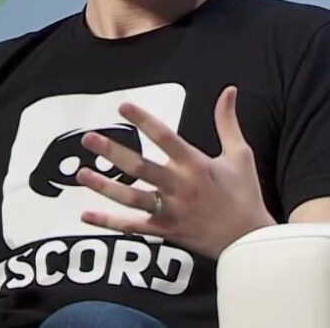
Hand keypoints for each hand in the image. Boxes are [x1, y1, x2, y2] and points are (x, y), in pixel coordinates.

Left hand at [75, 86, 275, 258]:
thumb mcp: (240, 154)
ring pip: (131, 197)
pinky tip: (86, 215)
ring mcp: (170, 210)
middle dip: (112, 152)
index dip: (143, 120)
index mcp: (196, 165)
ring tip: (81, 173)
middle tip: (88, 139)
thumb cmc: (245, 194)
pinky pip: (132, 226)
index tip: (123, 105)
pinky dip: (108, 222)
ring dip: (104, 186)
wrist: (248, 239)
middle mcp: (180, 187)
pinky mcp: (165, 230)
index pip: (165, 137)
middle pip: (140, 167)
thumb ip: (227, 122)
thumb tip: (229, 90)